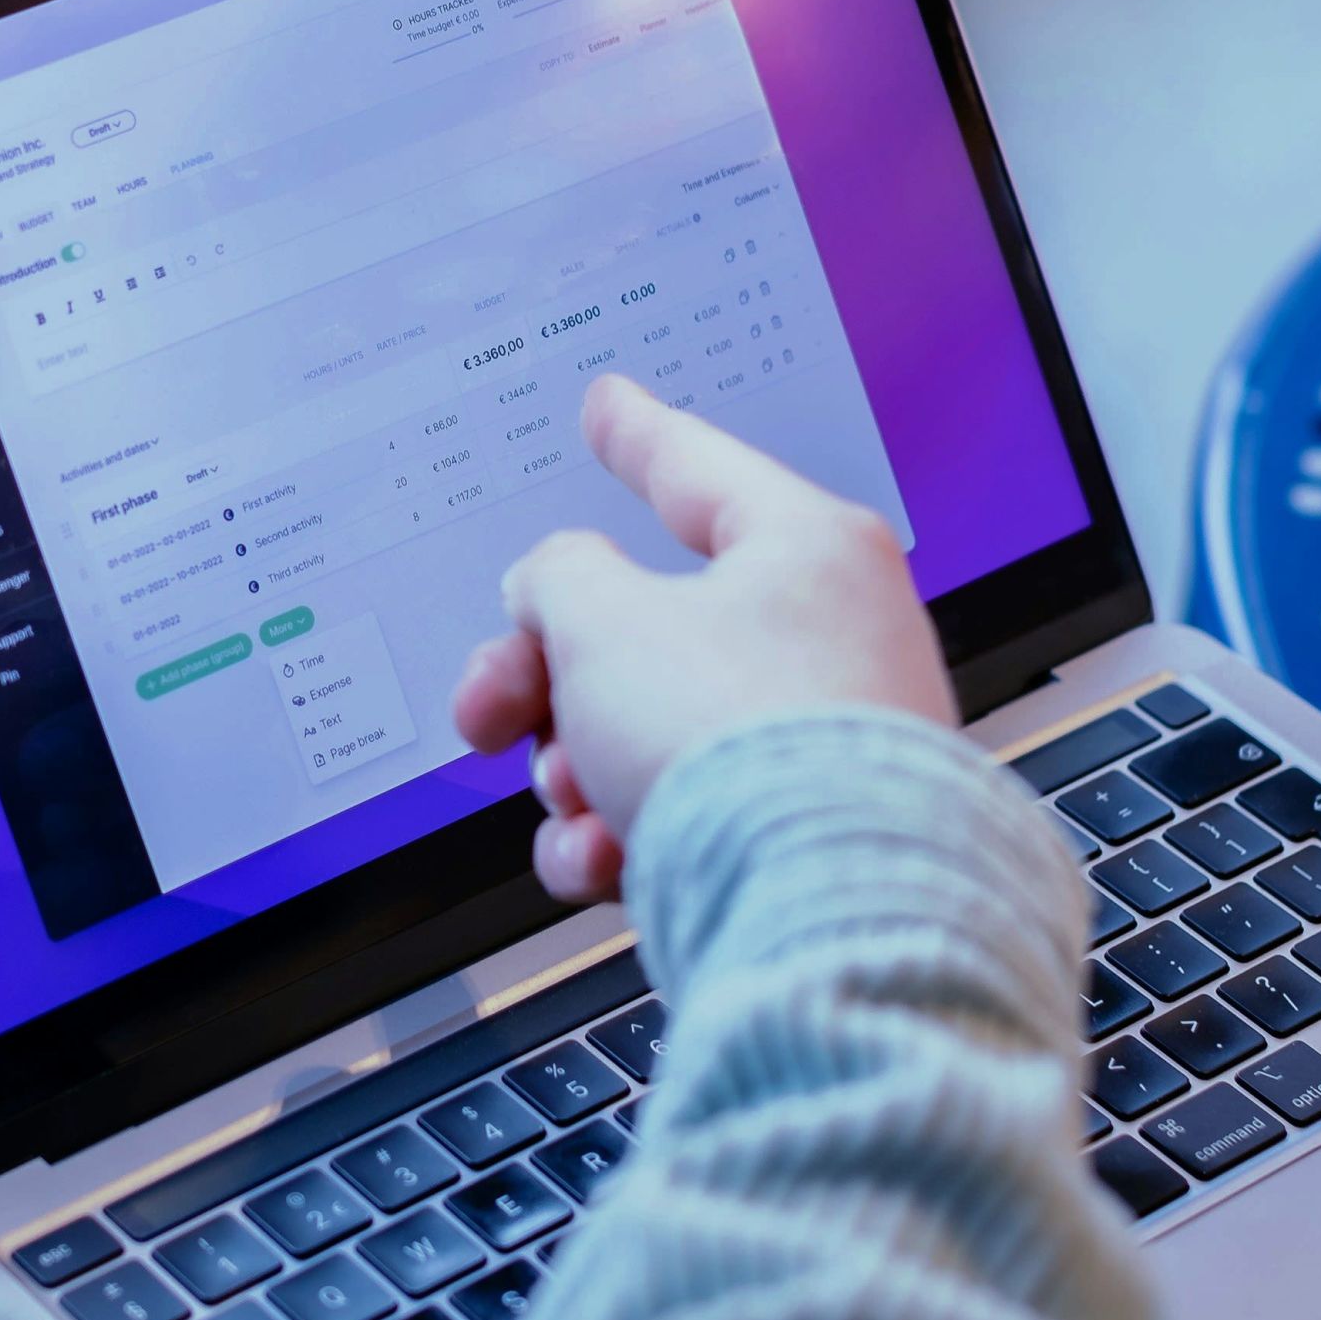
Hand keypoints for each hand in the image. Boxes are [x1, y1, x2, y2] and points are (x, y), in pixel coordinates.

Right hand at [452, 373, 955, 904]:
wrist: (824, 914)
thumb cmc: (744, 744)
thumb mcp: (604, 623)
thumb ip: (558, 579)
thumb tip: (554, 590)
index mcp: (805, 549)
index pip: (699, 467)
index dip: (634, 434)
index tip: (607, 405)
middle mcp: (828, 634)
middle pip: (645, 624)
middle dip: (549, 674)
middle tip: (491, 708)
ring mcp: (818, 738)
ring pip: (650, 727)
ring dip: (580, 766)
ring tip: (571, 796)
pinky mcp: (801, 831)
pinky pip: (684, 811)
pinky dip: (625, 836)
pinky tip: (605, 860)